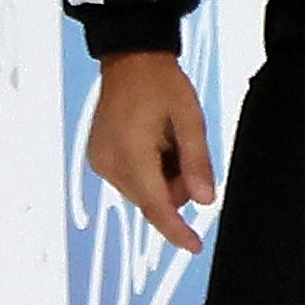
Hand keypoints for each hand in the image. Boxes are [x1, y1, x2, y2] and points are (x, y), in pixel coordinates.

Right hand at [87, 49, 216, 251]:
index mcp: (131, 154)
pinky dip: (148, 172)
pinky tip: (154, 145)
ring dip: (162, 180)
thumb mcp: (190, 120)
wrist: (131, 59)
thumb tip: (204, 200)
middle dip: (175, 188)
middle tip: (185, 153)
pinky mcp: (99, 158)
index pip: (156, 206)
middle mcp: (110, 163)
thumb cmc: (159, 82)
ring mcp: (101, 161)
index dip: (176, 230)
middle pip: (151, 200)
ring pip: (142, 192)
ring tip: (167, 143)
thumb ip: (197, 162)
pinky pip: (130, 180)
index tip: (193, 245)